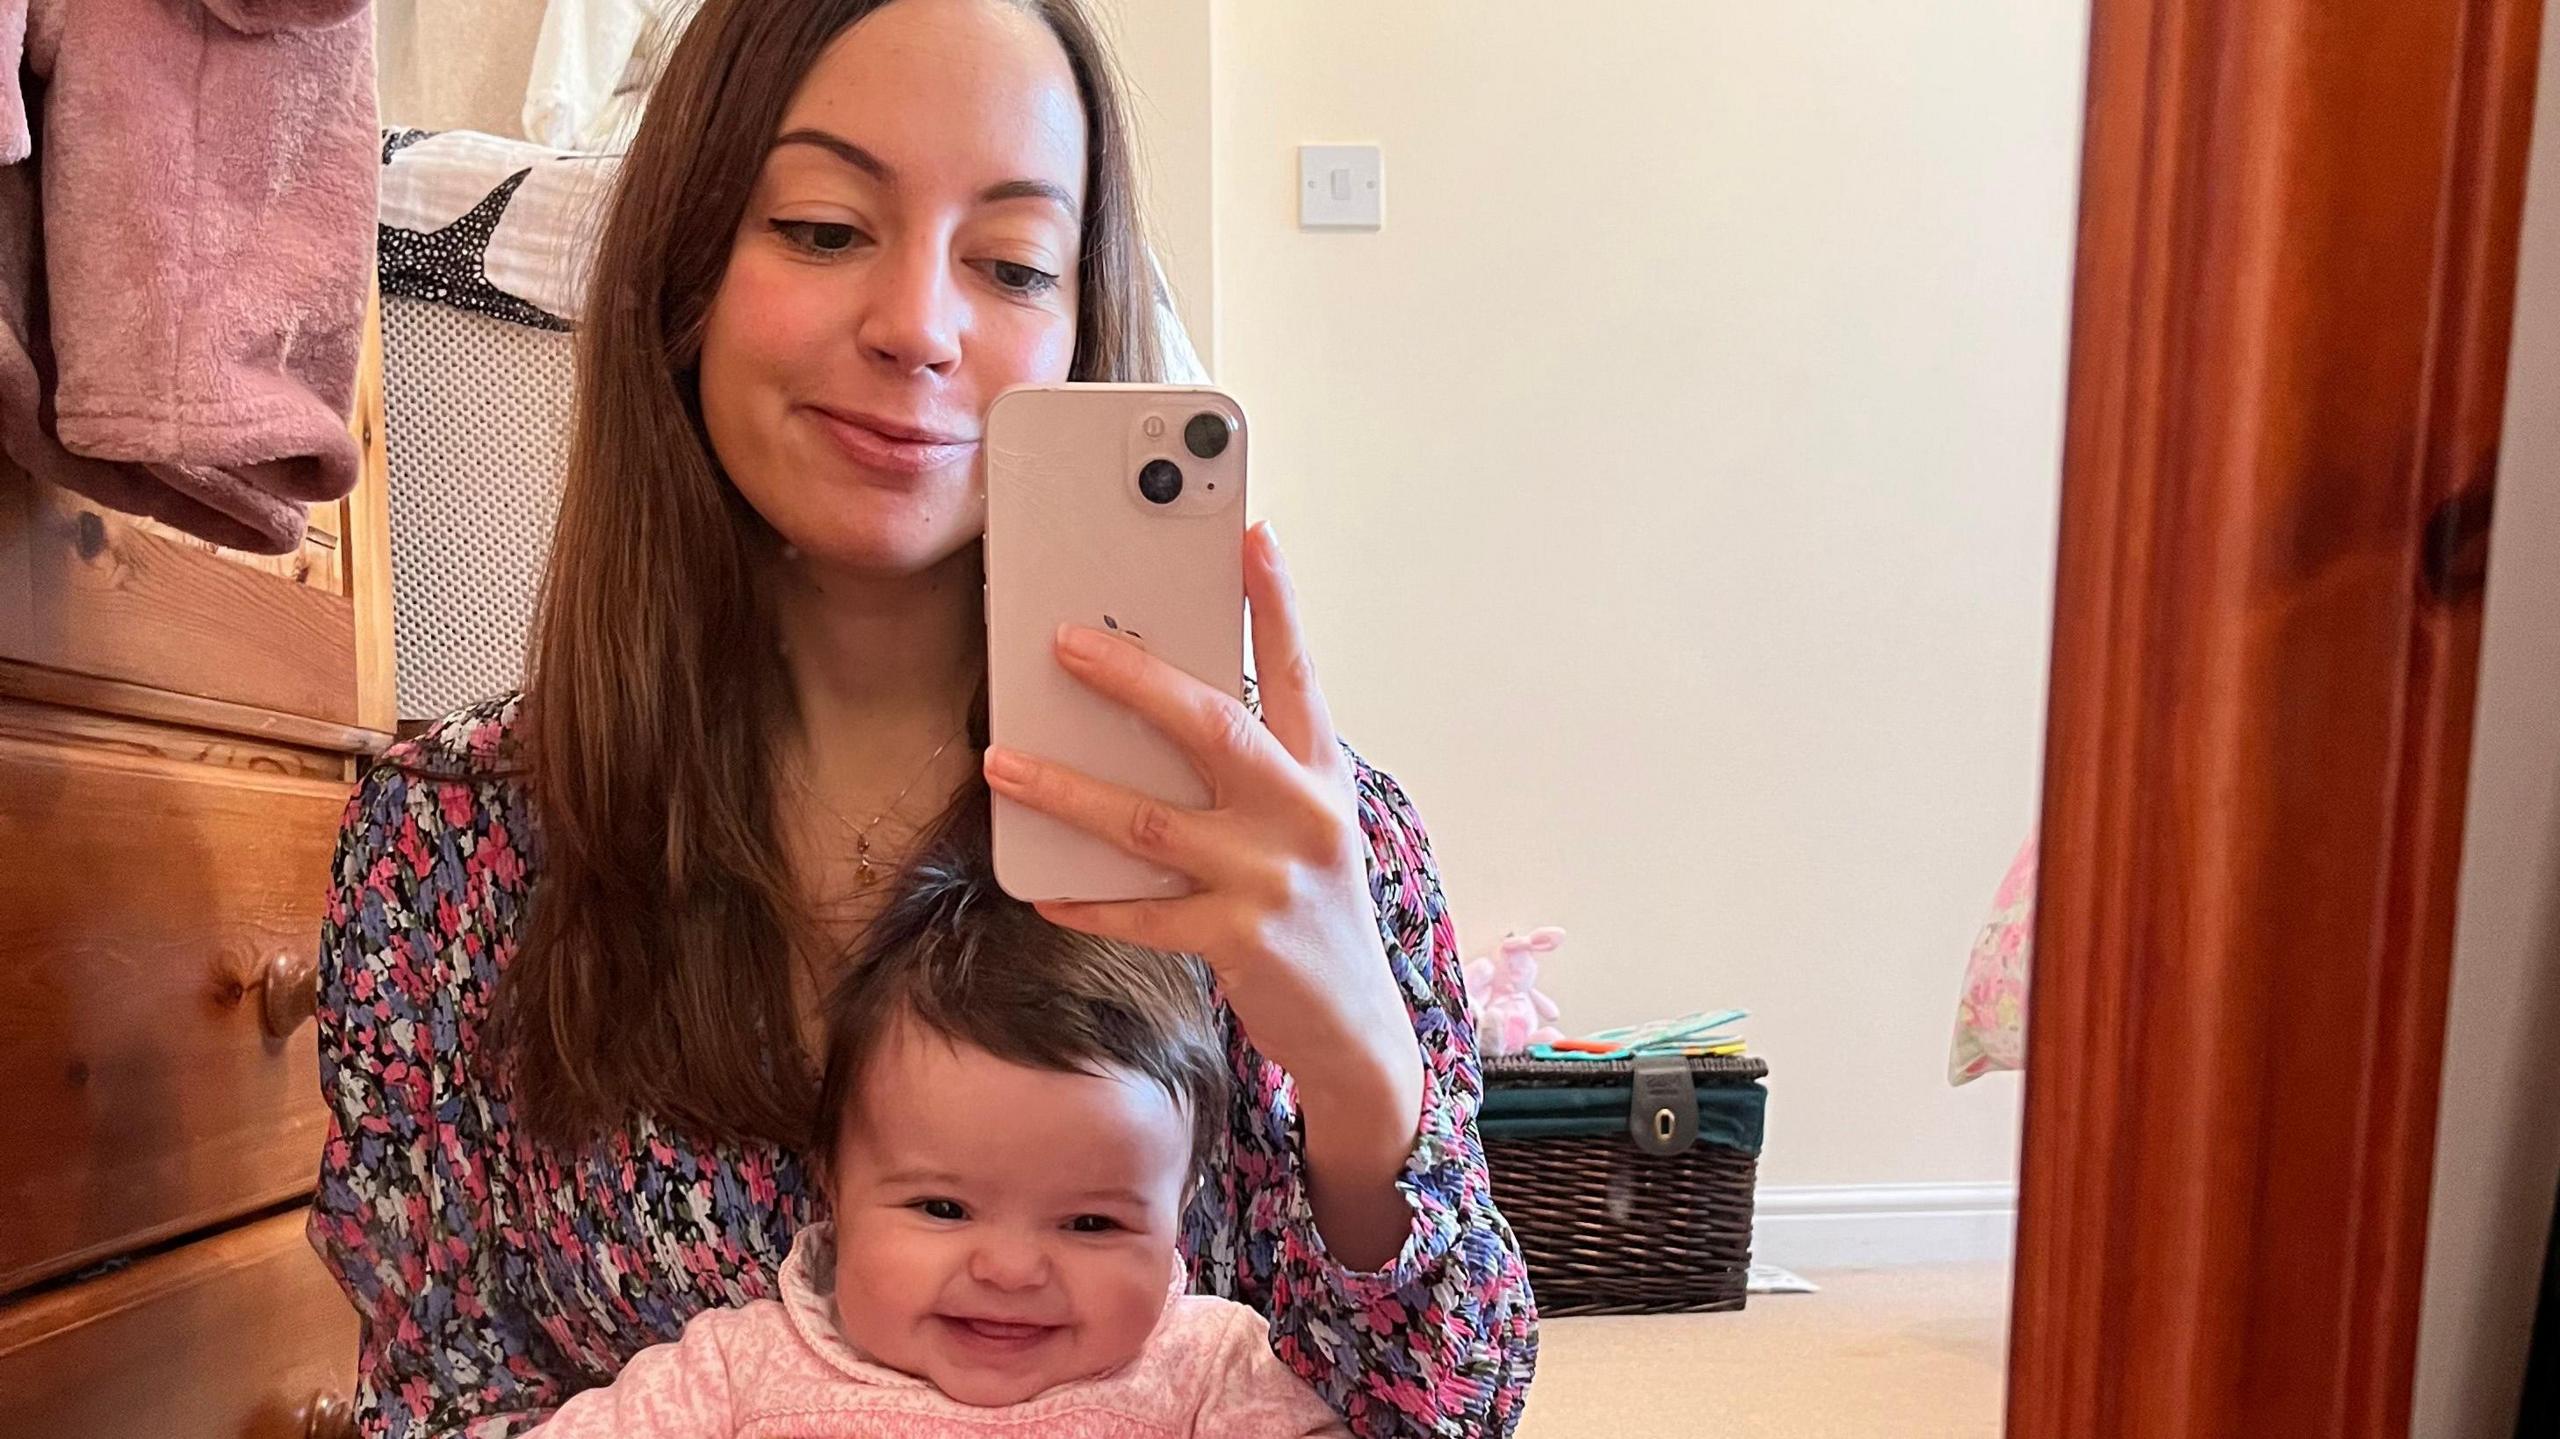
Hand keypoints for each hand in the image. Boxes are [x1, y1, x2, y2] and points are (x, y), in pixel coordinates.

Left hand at [980, 523, 1423, 1175]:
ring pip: (1149, 821)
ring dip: (1067, 788)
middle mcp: (1303, 816)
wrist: (1359, 1032)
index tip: (1248, 533)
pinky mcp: (1239, 941)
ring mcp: (1271, 879)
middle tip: (1063, 640)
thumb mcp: (1302, 826)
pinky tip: (1038, 886)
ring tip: (1001, 759)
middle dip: (1133, 676)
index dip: (1276, 601)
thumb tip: (1154, 706)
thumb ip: (1249, 771)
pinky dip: (1083, 900)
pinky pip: (1140, 914)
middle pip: (1213, 726)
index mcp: (1321, 775)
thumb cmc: (1312, 911)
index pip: (1300, 670)